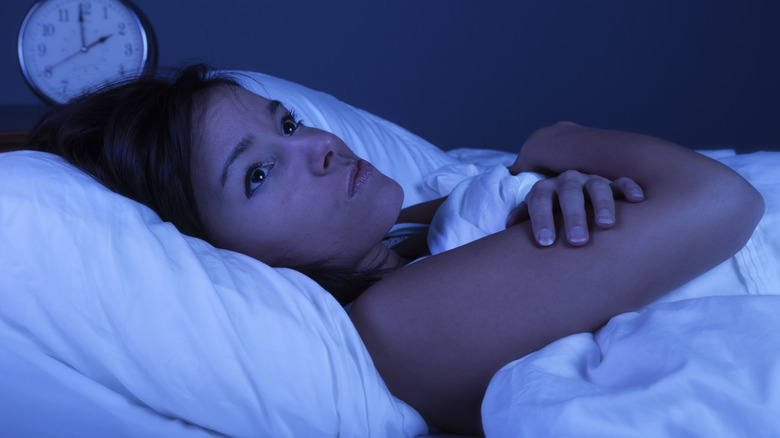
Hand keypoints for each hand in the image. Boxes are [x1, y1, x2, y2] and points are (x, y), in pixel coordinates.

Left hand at [505, 170, 644, 245]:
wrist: (566, 188)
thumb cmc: (549, 213)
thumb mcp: (534, 213)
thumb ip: (523, 218)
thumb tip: (508, 226)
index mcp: (545, 189)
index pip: (539, 200)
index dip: (541, 219)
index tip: (544, 242)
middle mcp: (567, 181)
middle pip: (568, 194)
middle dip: (573, 217)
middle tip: (577, 241)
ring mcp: (590, 180)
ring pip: (597, 186)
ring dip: (601, 204)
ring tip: (606, 225)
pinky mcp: (611, 183)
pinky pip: (622, 182)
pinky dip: (629, 188)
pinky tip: (638, 200)